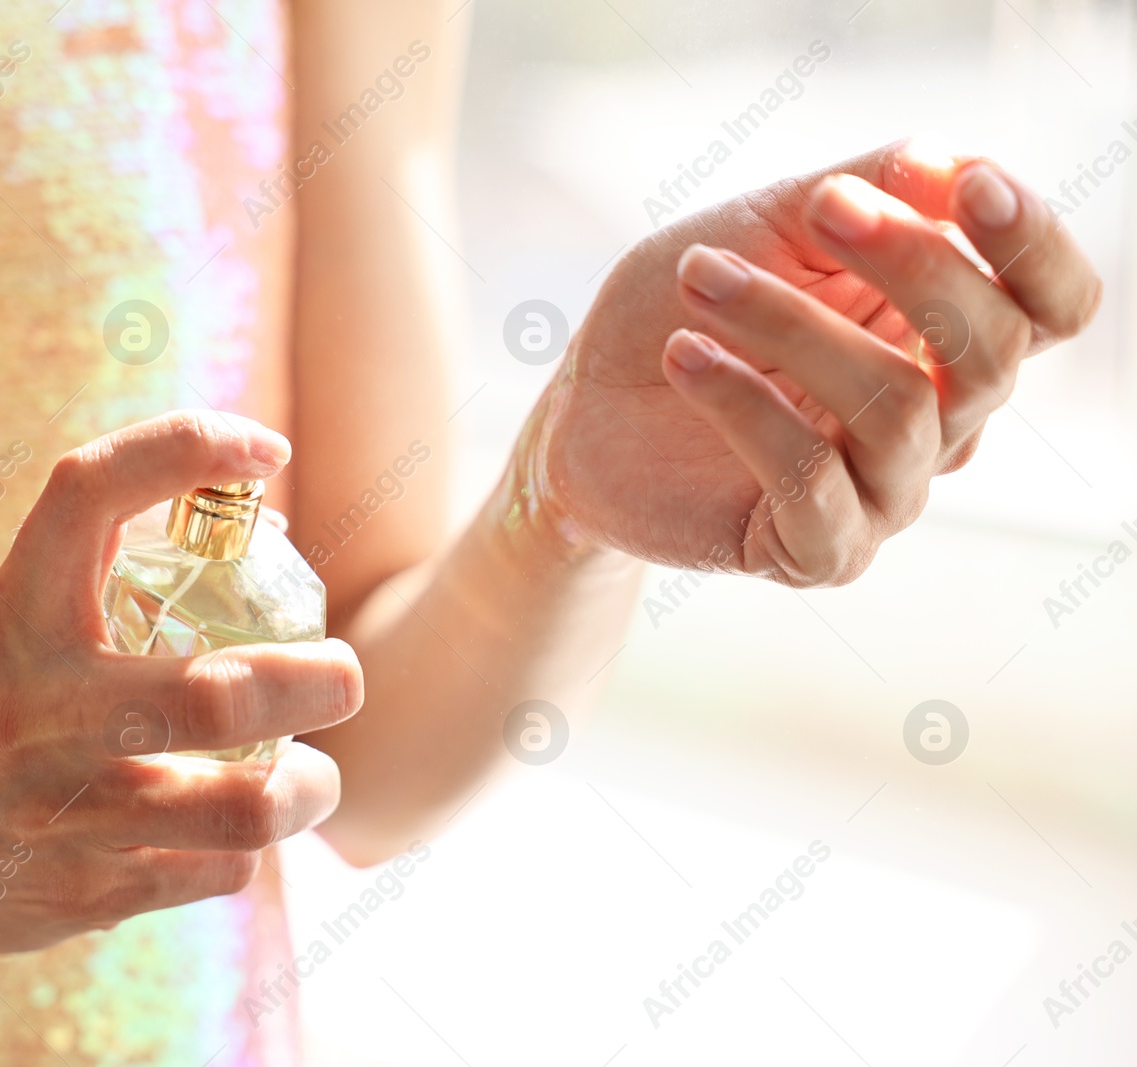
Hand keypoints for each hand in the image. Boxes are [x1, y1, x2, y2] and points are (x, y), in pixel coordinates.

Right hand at [0, 411, 361, 950]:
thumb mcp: (15, 616)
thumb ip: (112, 569)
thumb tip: (266, 520)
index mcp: (16, 613)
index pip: (88, 494)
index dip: (184, 448)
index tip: (265, 449)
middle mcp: (36, 706)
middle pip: (217, 698)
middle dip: (316, 683)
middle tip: (343, 676)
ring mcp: (59, 808)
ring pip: (240, 809)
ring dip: (305, 789)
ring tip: (311, 778)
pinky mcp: (81, 894)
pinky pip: (215, 871)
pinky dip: (246, 850)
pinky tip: (235, 834)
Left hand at [520, 138, 1101, 583]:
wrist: (585, 406)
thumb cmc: (687, 305)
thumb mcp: (773, 221)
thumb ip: (870, 187)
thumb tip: (949, 163)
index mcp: (946, 335)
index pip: (1053, 306)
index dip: (1034, 247)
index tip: (968, 185)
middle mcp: (940, 420)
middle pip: (991, 354)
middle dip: (911, 264)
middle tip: (819, 207)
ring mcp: (885, 492)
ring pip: (894, 410)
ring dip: (791, 326)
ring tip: (698, 277)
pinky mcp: (818, 548)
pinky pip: (812, 479)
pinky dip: (744, 405)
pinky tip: (683, 355)